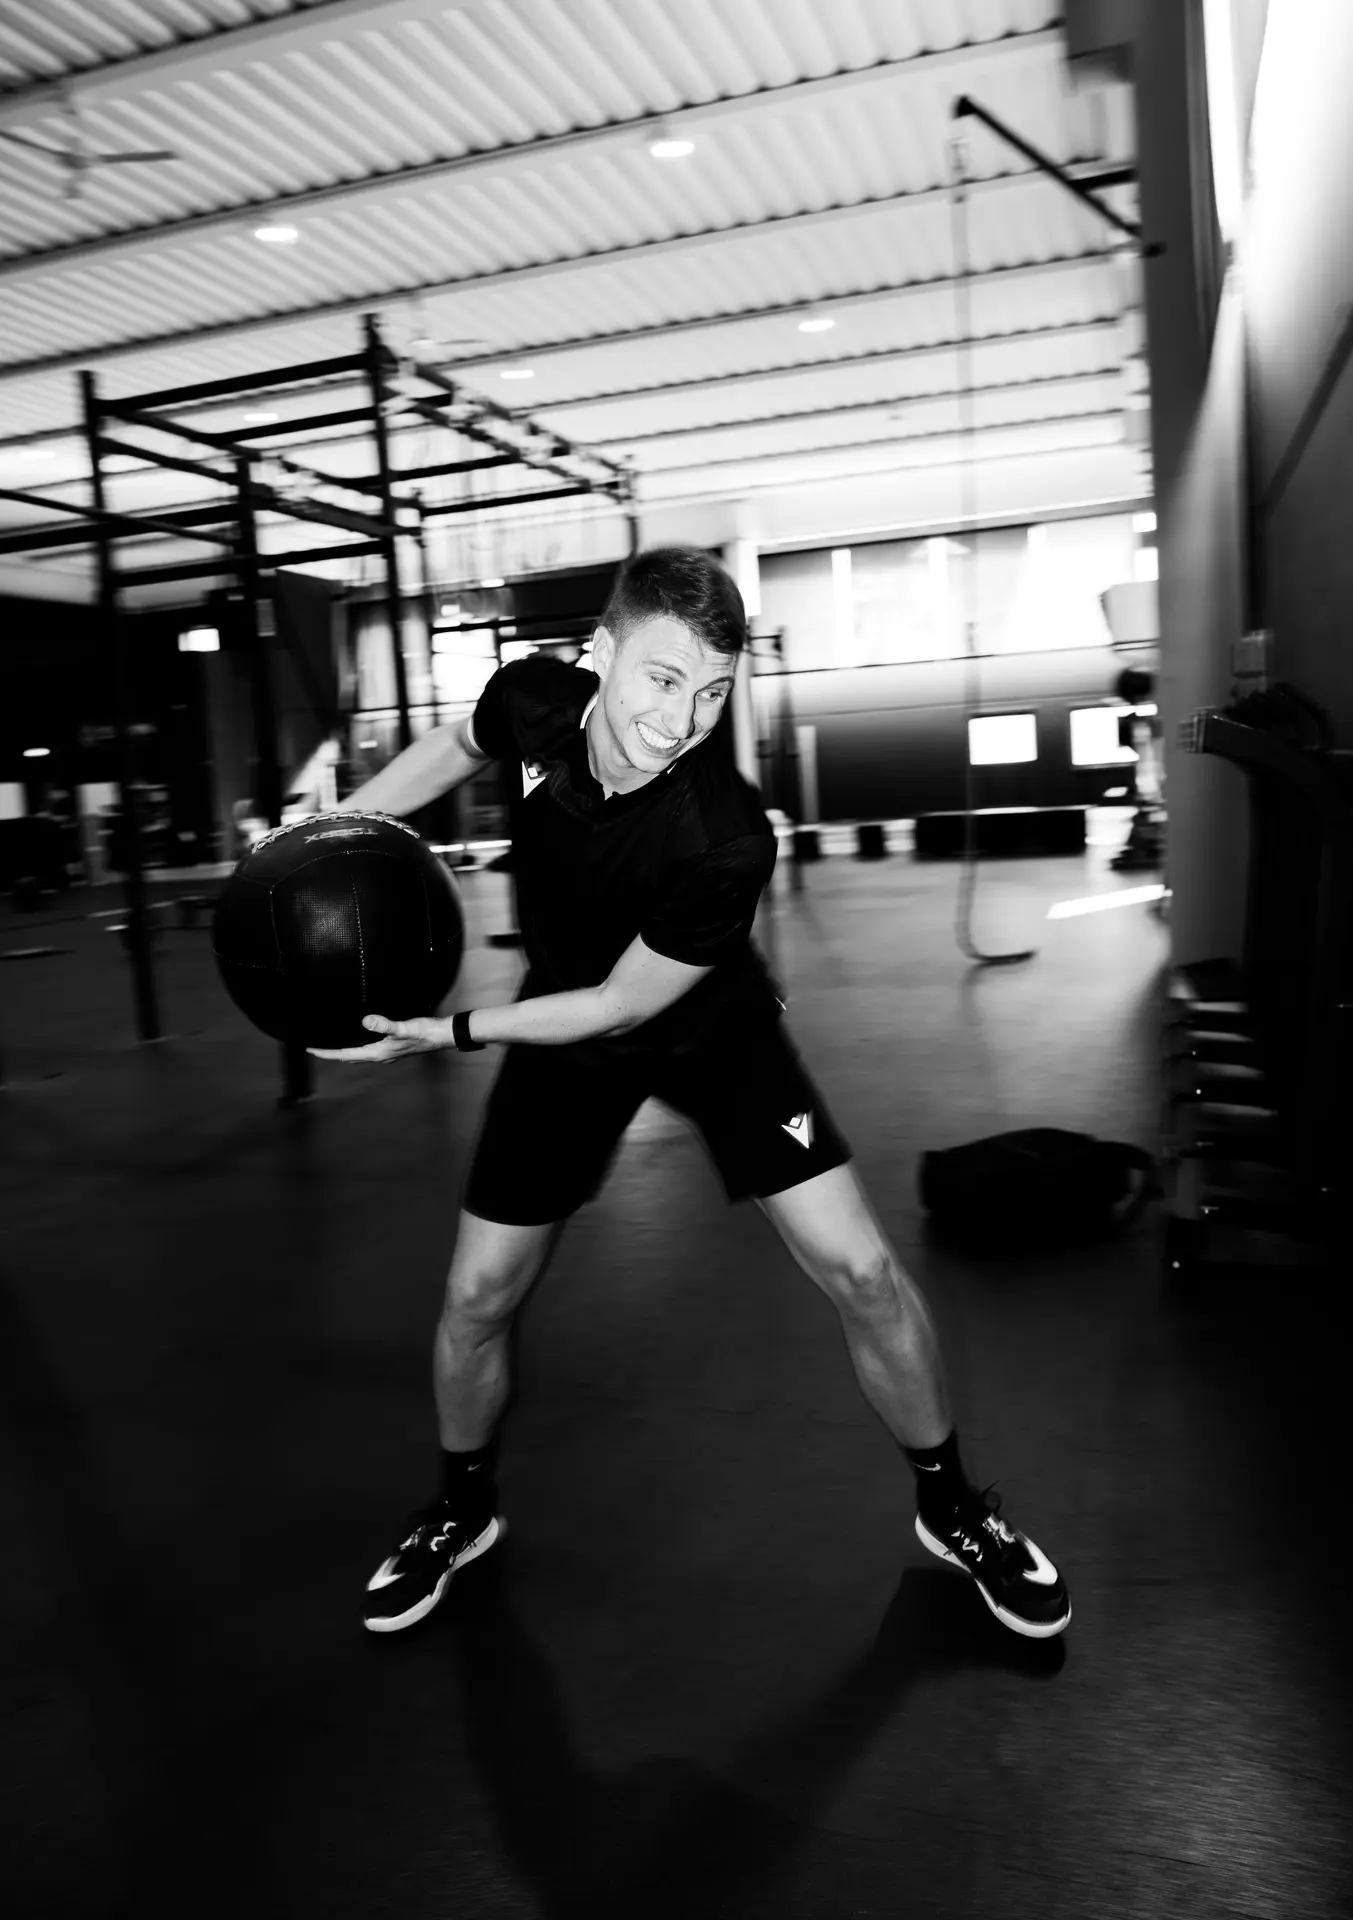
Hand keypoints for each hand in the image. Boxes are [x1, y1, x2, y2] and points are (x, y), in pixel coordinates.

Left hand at [307, 1014, 452, 1062]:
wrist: (442, 1036)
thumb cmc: (425, 1032)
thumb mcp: (402, 1027)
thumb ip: (384, 1025)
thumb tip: (365, 1021)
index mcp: (378, 1053)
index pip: (346, 1054)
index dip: (328, 1053)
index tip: (311, 1050)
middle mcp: (380, 1056)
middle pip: (349, 1056)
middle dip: (332, 1053)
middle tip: (314, 1049)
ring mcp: (386, 1052)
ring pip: (358, 1054)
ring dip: (343, 1051)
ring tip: (329, 1046)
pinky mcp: (392, 1046)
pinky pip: (367, 1049)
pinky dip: (356, 1046)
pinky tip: (357, 1039)